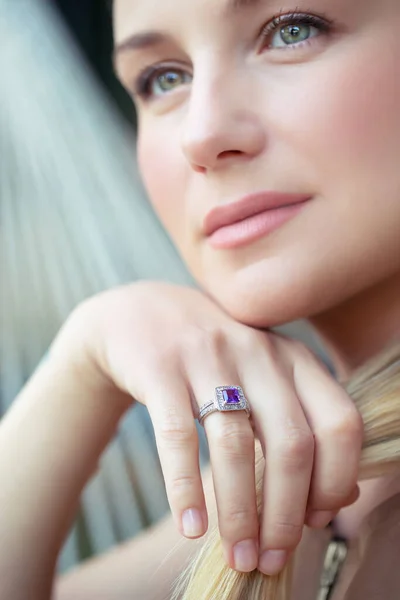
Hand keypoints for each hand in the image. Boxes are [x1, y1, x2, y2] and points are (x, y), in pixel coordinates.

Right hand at [57, 282, 362, 574]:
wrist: (138, 314)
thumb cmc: (210, 357)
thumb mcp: (263, 375)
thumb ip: (303, 423)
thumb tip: (347, 494)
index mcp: (293, 356)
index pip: (339, 422)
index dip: (335, 479)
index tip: (316, 522)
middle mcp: (258, 350)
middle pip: (292, 444)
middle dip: (285, 514)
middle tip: (270, 557)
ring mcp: (208, 355)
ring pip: (235, 446)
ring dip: (239, 512)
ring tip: (238, 554)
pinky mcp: (160, 367)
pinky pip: (177, 437)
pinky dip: (186, 488)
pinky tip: (191, 526)